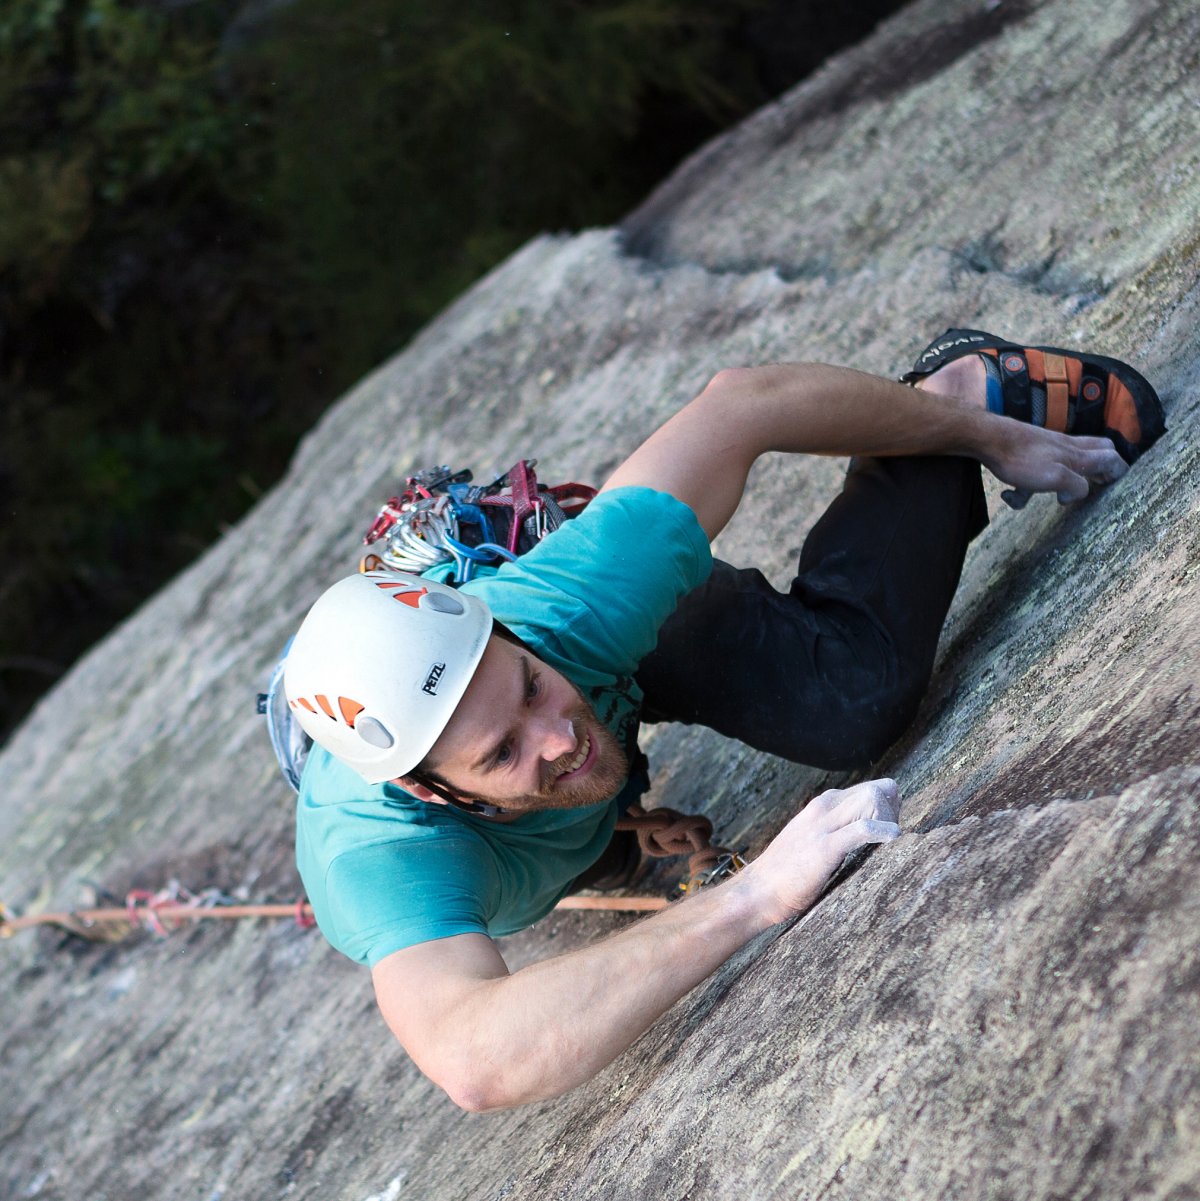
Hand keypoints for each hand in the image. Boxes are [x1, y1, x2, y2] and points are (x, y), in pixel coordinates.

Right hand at [740, 778, 900, 924]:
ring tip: (889, 843)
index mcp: (822, 805)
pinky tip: (892, 838)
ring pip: (872, 800)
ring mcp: (823, 826)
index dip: (889, 807)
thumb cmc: (786, 872)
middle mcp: (823, 808)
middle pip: (877, 790)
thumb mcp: (811, 840)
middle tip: (892, 839)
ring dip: (891, 819)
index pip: (870, 788)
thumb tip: (864, 835)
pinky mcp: (825, 847)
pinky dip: (883, 830)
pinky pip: (862, 829)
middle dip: (895, 811)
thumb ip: (833, 830)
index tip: (890, 830)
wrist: (758, 891)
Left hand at [980, 419, 1127, 508]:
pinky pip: (1032, 471)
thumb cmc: (1021, 458)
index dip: (1119, 471)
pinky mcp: (1027, 451)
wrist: (988, 439)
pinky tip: (1010, 495)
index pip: (1111, 457)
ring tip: (1053, 496)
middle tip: (1097, 485)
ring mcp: (1046, 447)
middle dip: (1101, 469)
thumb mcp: (1055, 477)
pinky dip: (1024, 487)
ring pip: (1063, 463)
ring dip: (1058, 483)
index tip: (1119, 485)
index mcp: (1077, 455)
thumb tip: (1081, 491)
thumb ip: (1076, 485)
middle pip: (1097, 450)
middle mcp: (1066, 447)